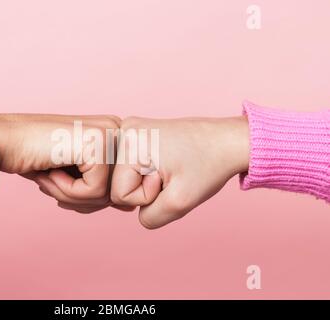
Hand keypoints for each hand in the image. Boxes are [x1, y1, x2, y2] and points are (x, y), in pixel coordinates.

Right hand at [0, 113, 132, 212]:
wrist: (0, 140)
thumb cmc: (35, 158)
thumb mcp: (76, 176)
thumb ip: (104, 189)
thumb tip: (131, 207)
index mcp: (115, 134)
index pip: (122, 187)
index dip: (90, 196)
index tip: (63, 179)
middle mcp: (117, 129)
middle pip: (117, 193)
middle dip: (81, 198)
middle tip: (54, 177)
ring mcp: (109, 133)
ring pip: (107, 196)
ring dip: (71, 195)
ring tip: (51, 173)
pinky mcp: (97, 143)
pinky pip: (93, 191)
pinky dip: (66, 189)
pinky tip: (51, 169)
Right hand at [110, 116, 249, 228]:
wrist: (229, 141)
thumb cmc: (209, 165)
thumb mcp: (180, 203)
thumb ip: (149, 217)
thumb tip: (132, 211)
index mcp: (129, 141)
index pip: (119, 194)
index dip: (147, 196)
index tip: (170, 178)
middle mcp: (123, 129)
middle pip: (117, 185)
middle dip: (145, 189)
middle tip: (171, 172)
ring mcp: (129, 129)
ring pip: (124, 178)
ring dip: (147, 181)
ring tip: (170, 167)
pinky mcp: (137, 134)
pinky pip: (131, 169)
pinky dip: (147, 173)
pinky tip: (166, 163)